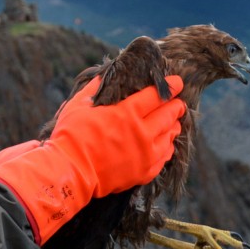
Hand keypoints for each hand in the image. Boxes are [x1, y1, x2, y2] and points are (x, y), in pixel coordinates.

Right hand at [0, 76, 184, 242]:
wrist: (71, 172)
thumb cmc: (71, 136)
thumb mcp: (78, 105)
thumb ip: (93, 89)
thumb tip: (102, 76)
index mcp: (126, 113)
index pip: (157, 95)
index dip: (170, 86)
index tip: (177, 82)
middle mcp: (141, 132)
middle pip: (168, 115)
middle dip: (175, 106)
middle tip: (178, 103)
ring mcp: (145, 154)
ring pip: (170, 136)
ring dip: (173, 126)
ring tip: (174, 122)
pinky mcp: (144, 172)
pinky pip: (164, 157)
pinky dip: (167, 147)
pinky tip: (166, 144)